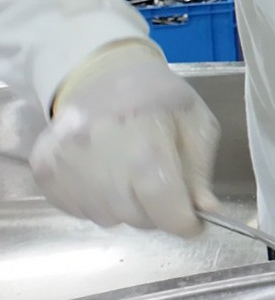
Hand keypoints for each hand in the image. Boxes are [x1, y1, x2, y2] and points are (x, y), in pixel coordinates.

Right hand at [32, 39, 217, 236]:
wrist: (103, 76)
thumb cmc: (158, 99)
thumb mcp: (195, 124)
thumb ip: (200, 171)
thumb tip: (204, 210)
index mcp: (142, 135)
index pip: (161, 199)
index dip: (182, 220)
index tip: (193, 223)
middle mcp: (97, 151)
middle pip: (135, 215)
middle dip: (157, 212)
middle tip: (163, 189)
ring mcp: (65, 163)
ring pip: (107, 218)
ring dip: (127, 208)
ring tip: (132, 175)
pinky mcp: (45, 172)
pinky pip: (79, 212)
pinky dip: (100, 204)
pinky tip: (108, 176)